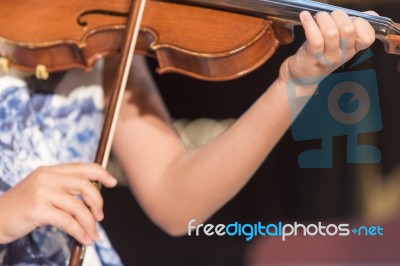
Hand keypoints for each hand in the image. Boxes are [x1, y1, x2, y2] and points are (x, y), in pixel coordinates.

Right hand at [0, 163, 116, 244]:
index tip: (113, 182)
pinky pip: (67, 221)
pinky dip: (79, 232)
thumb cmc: (22, 207)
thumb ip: (64, 188)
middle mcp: (46, 177)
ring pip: (78, 206)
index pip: (83, 167)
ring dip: (89, 223)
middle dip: (97, 202)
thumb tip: (92, 197)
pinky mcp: (37, 209)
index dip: (101, 173)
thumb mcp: (42, 190)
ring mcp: (41, 192)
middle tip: (100, 216)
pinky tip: (84, 239)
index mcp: (50, 170)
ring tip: (93, 234)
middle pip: (84, 185)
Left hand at [279, 10, 376, 85]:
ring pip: (331, 32)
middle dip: (337, 15)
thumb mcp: (339, 43)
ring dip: (322, 18)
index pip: (367, 37)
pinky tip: (305, 17)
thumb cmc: (319, 55)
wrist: (301, 77)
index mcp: (352, 49)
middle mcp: (342, 55)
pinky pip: (315, 38)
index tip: (348, 19)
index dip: (361, 23)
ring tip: (315, 17)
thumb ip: (354, 28)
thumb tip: (370, 15)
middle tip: (327, 16)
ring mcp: (328, 58)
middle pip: (348, 29)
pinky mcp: (313, 58)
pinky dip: (309, 24)